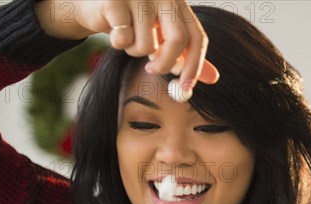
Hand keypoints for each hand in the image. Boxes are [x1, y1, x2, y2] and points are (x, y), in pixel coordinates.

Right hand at [35, 0, 218, 85]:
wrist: (96, 5)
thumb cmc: (134, 23)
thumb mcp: (164, 38)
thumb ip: (186, 55)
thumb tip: (213, 78)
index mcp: (179, 5)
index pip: (197, 37)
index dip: (195, 66)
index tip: (186, 88)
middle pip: (178, 39)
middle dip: (166, 63)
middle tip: (152, 71)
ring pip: (146, 44)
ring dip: (134, 50)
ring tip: (127, 38)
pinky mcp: (115, 0)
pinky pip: (123, 38)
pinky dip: (119, 43)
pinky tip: (114, 32)